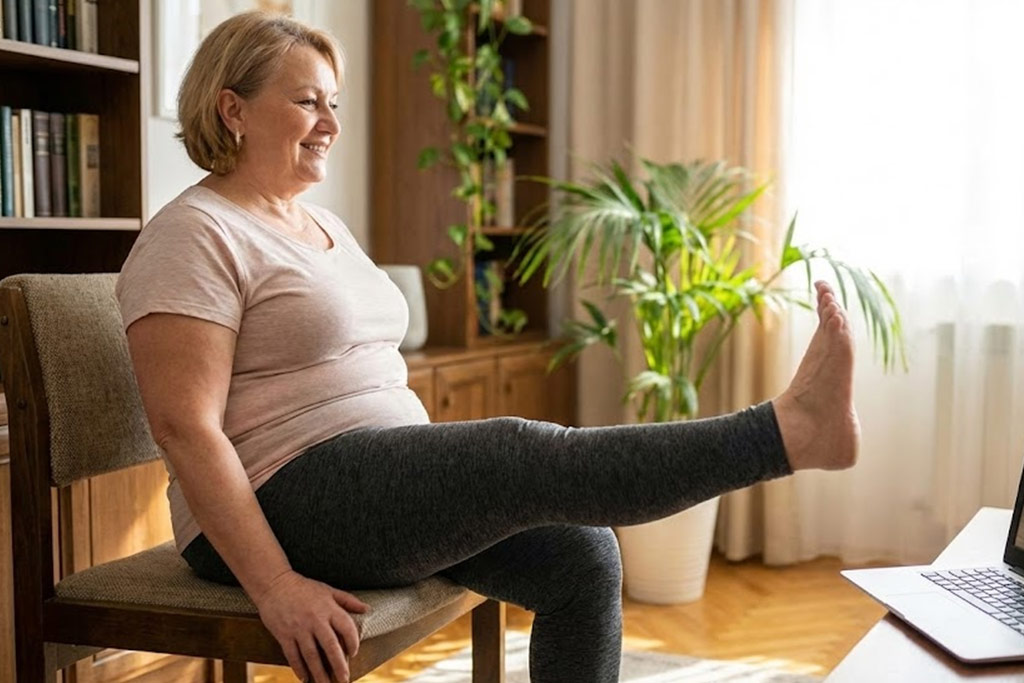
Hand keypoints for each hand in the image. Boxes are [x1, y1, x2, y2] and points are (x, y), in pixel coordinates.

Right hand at [253, 569, 369, 682]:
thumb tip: (367, 609)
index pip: (347, 628)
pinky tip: (304, 678)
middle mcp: (315, 620)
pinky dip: (298, 668)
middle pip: (331, 647)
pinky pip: (293, 655)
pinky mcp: (284, 635)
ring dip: (319, 673)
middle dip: (339, 666)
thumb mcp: (328, 590)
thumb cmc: (304, 587)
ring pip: (311, 656)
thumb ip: (348, 601)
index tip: (354, 653)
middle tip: (344, 680)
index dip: (353, 642)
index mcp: (329, 608)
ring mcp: (299, 628)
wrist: (274, 584)